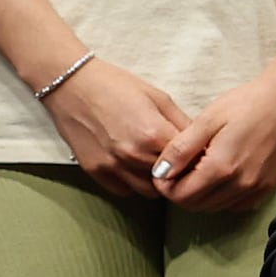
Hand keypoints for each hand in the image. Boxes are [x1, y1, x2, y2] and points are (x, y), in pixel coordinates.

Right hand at [42, 57, 189, 200]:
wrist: (70, 84)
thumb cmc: (116, 86)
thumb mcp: (159, 98)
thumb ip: (183, 124)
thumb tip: (205, 143)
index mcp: (154, 135)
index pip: (190, 162)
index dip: (198, 160)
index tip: (199, 156)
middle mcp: (134, 155)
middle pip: (172, 180)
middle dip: (179, 172)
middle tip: (178, 161)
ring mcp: (113, 166)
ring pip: (150, 191)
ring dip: (157, 181)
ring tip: (156, 163)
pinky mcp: (95, 172)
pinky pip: (125, 191)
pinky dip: (134, 183)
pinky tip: (134, 166)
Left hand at [150, 62, 275, 212]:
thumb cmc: (247, 104)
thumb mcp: (207, 120)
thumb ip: (181, 149)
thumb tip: (160, 172)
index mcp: (221, 168)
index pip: (181, 196)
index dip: (165, 186)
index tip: (163, 171)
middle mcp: (240, 184)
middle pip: (197, 206)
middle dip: (180, 192)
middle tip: (178, 170)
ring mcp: (257, 188)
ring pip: (216, 207)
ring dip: (201, 195)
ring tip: (198, 170)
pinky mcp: (268, 186)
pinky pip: (237, 205)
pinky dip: (223, 198)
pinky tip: (222, 178)